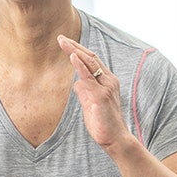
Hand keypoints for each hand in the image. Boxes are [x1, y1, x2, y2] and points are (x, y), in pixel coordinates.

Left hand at [58, 35, 131, 150]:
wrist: (116, 139)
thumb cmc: (103, 123)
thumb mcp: (91, 104)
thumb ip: (85, 92)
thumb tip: (77, 83)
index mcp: (107, 81)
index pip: (92, 60)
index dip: (79, 50)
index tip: (66, 43)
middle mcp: (108, 80)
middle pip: (90, 57)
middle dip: (75, 46)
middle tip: (60, 37)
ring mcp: (106, 87)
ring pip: (90, 63)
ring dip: (75, 50)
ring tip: (63, 42)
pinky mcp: (101, 96)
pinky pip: (89, 77)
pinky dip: (80, 65)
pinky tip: (72, 57)